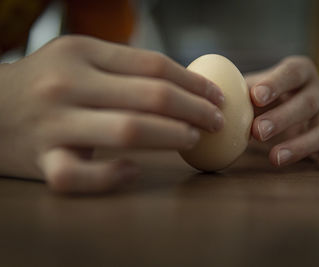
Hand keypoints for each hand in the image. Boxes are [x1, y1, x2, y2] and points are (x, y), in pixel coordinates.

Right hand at [0, 35, 223, 192]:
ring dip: (171, 137)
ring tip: (192, 139)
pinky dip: (112, 176)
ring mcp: (53, 125)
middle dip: (195, 111)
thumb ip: (124, 66)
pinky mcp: (41, 161)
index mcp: (81, 52)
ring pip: (129, 131)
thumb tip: (183, 84)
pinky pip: (81, 176)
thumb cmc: (43, 82)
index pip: (154, 65)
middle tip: (216, 122)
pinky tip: (132, 171)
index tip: (217, 96)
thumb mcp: (77, 57)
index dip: (194, 83)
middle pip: (152, 97)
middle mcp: (68, 84)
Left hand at [245, 56, 318, 171]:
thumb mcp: (250, 87)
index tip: (255, 97)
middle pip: (307, 103)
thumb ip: (238, 89)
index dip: (276, 84)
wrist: (275, 104)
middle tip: (257, 131)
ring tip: (274, 158)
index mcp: (300, 71)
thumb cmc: (260, 93)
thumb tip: (212, 98)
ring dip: (300, 145)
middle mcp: (317, 92)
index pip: (292, 73)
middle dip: (282, 118)